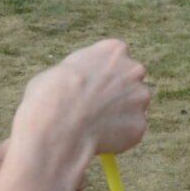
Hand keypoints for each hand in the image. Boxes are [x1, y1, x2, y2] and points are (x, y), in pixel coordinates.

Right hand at [15, 40, 149, 161]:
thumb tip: (78, 89)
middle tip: (98, 109)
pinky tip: (96, 139)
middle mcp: (133, 70)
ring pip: (133, 109)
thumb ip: (80, 76)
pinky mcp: (139, 125)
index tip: (92, 87)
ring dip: (119, 117)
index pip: (116, 59)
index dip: (103, 75)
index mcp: (114, 50)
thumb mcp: (60, 72)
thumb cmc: (49, 95)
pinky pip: (129, 132)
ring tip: (92, 127)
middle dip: (119, 94)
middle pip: (131, 82)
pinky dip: (117, 139)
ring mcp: (140, 98)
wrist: (58, 123)